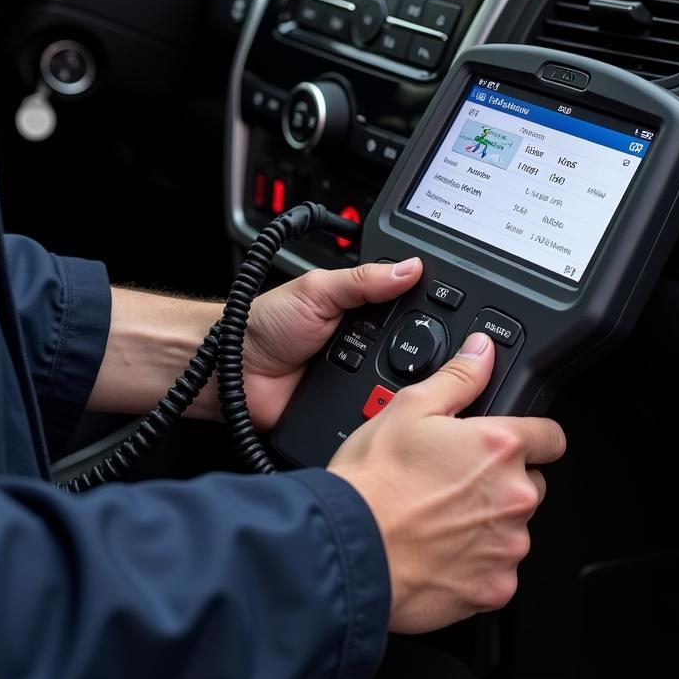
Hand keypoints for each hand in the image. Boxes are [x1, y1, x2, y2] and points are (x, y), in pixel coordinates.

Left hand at [242, 258, 423, 428]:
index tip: (447, 315)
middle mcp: (366, 343)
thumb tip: (410, 266)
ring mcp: (359, 378)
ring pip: (399, 384)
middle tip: (398, 347)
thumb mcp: (317, 290)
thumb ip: (363, 279)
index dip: (427, 312)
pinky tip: (375, 401)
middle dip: (414, 351)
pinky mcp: (349, 410)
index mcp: (362, 308)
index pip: (407, 308)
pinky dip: (379, 409)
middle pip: (411, 349)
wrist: (231, 370)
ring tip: (379, 373)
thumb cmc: (264, 324)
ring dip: (396, 382)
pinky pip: (376, 412)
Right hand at [328, 332, 565, 633]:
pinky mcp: (495, 589)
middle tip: (451, 481)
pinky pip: (496, 570)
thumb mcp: (409, 407)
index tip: (512, 444)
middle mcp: (513, 497)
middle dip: (499, 482)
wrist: (349, 547)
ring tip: (437, 517)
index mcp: (498, 447)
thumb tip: (482, 351)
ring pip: (512, 529)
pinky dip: (474, 563)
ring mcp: (507, 546)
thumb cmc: (374, 479)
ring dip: (487, 523)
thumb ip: (458, 377)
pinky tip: (438, 550)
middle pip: (529, 484)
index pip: (551, 437)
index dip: (532, 436)